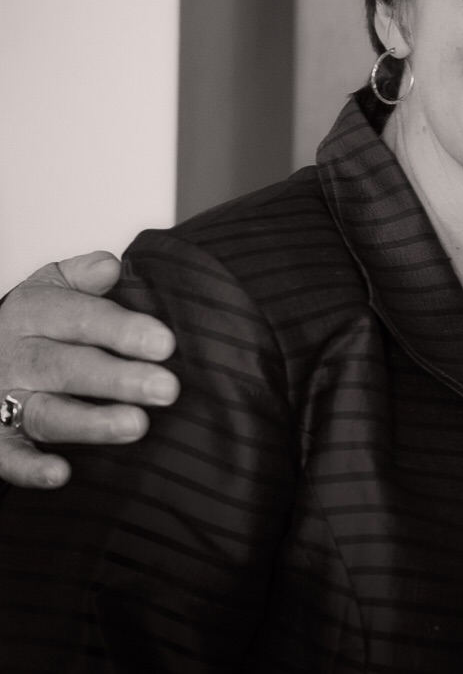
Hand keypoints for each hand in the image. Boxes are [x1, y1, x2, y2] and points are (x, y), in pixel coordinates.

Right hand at [0, 252, 177, 487]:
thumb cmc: (37, 323)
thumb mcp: (52, 287)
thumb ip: (81, 275)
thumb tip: (109, 267)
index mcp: (32, 313)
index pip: (80, 317)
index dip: (122, 330)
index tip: (165, 343)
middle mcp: (16, 356)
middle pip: (67, 366)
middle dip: (118, 378)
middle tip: (166, 388)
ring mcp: (1, 398)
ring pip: (44, 412)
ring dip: (90, 423)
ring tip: (136, 426)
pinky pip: (6, 455)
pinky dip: (29, 468)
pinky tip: (61, 474)